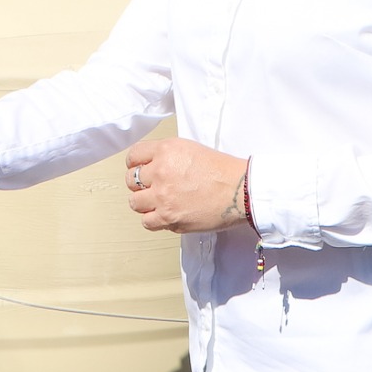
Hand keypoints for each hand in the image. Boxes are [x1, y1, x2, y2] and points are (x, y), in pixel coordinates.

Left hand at [123, 138, 248, 233]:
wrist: (240, 190)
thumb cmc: (222, 170)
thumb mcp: (190, 149)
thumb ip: (167, 156)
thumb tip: (150, 167)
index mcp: (166, 150)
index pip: (133, 156)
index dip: (135, 163)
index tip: (139, 169)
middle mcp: (160, 172)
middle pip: (131, 180)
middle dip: (139, 184)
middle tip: (151, 187)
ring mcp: (162, 197)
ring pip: (135, 202)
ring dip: (144, 203)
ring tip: (158, 202)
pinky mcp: (169, 218)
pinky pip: (146, 222)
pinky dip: (153, 219)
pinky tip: (164, 214)